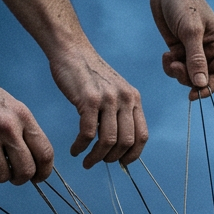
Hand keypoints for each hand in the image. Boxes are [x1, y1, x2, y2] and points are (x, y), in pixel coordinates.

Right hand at [0, 61, 53, 183]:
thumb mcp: (9, 105)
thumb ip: (24, 131)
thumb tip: (35, 160)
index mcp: (22, 116)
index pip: (45, 154)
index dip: (43, 172)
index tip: (37, 177)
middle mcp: (7, 127)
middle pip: (26, 171)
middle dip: (19, 178)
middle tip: (10, 174)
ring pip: (2, 176)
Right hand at [49, 42, 148, 166]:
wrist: (71, 50)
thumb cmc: (89, 75)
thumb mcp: (114, 91)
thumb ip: (120, 112)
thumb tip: (119, 146)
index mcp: (134, 98)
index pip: (142, 136)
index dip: (133, 154)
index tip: (122, 163)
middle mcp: (125, 99)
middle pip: (126, 142)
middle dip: (113, 158)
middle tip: (100, 162)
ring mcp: (108, 99)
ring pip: (108, 141)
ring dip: (96, 157)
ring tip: (87, 162)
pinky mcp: (89, 100)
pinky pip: (88, 133)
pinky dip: (81, 146)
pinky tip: (75, 150)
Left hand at [150, 0, 213, 100]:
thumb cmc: (184, 3)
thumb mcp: (191, 32)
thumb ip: (196, 59)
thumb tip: (201, 85)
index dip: (209, 87)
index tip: (195, 94)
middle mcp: (210, 51)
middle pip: (203, 79)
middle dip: (189, 77)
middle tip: (176, 67)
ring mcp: (194, 52)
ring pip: (188, 76)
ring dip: (177, 72)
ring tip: (170, 59)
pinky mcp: (180, 51)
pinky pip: (177, 69)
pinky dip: (170, 67)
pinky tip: (166, 54)